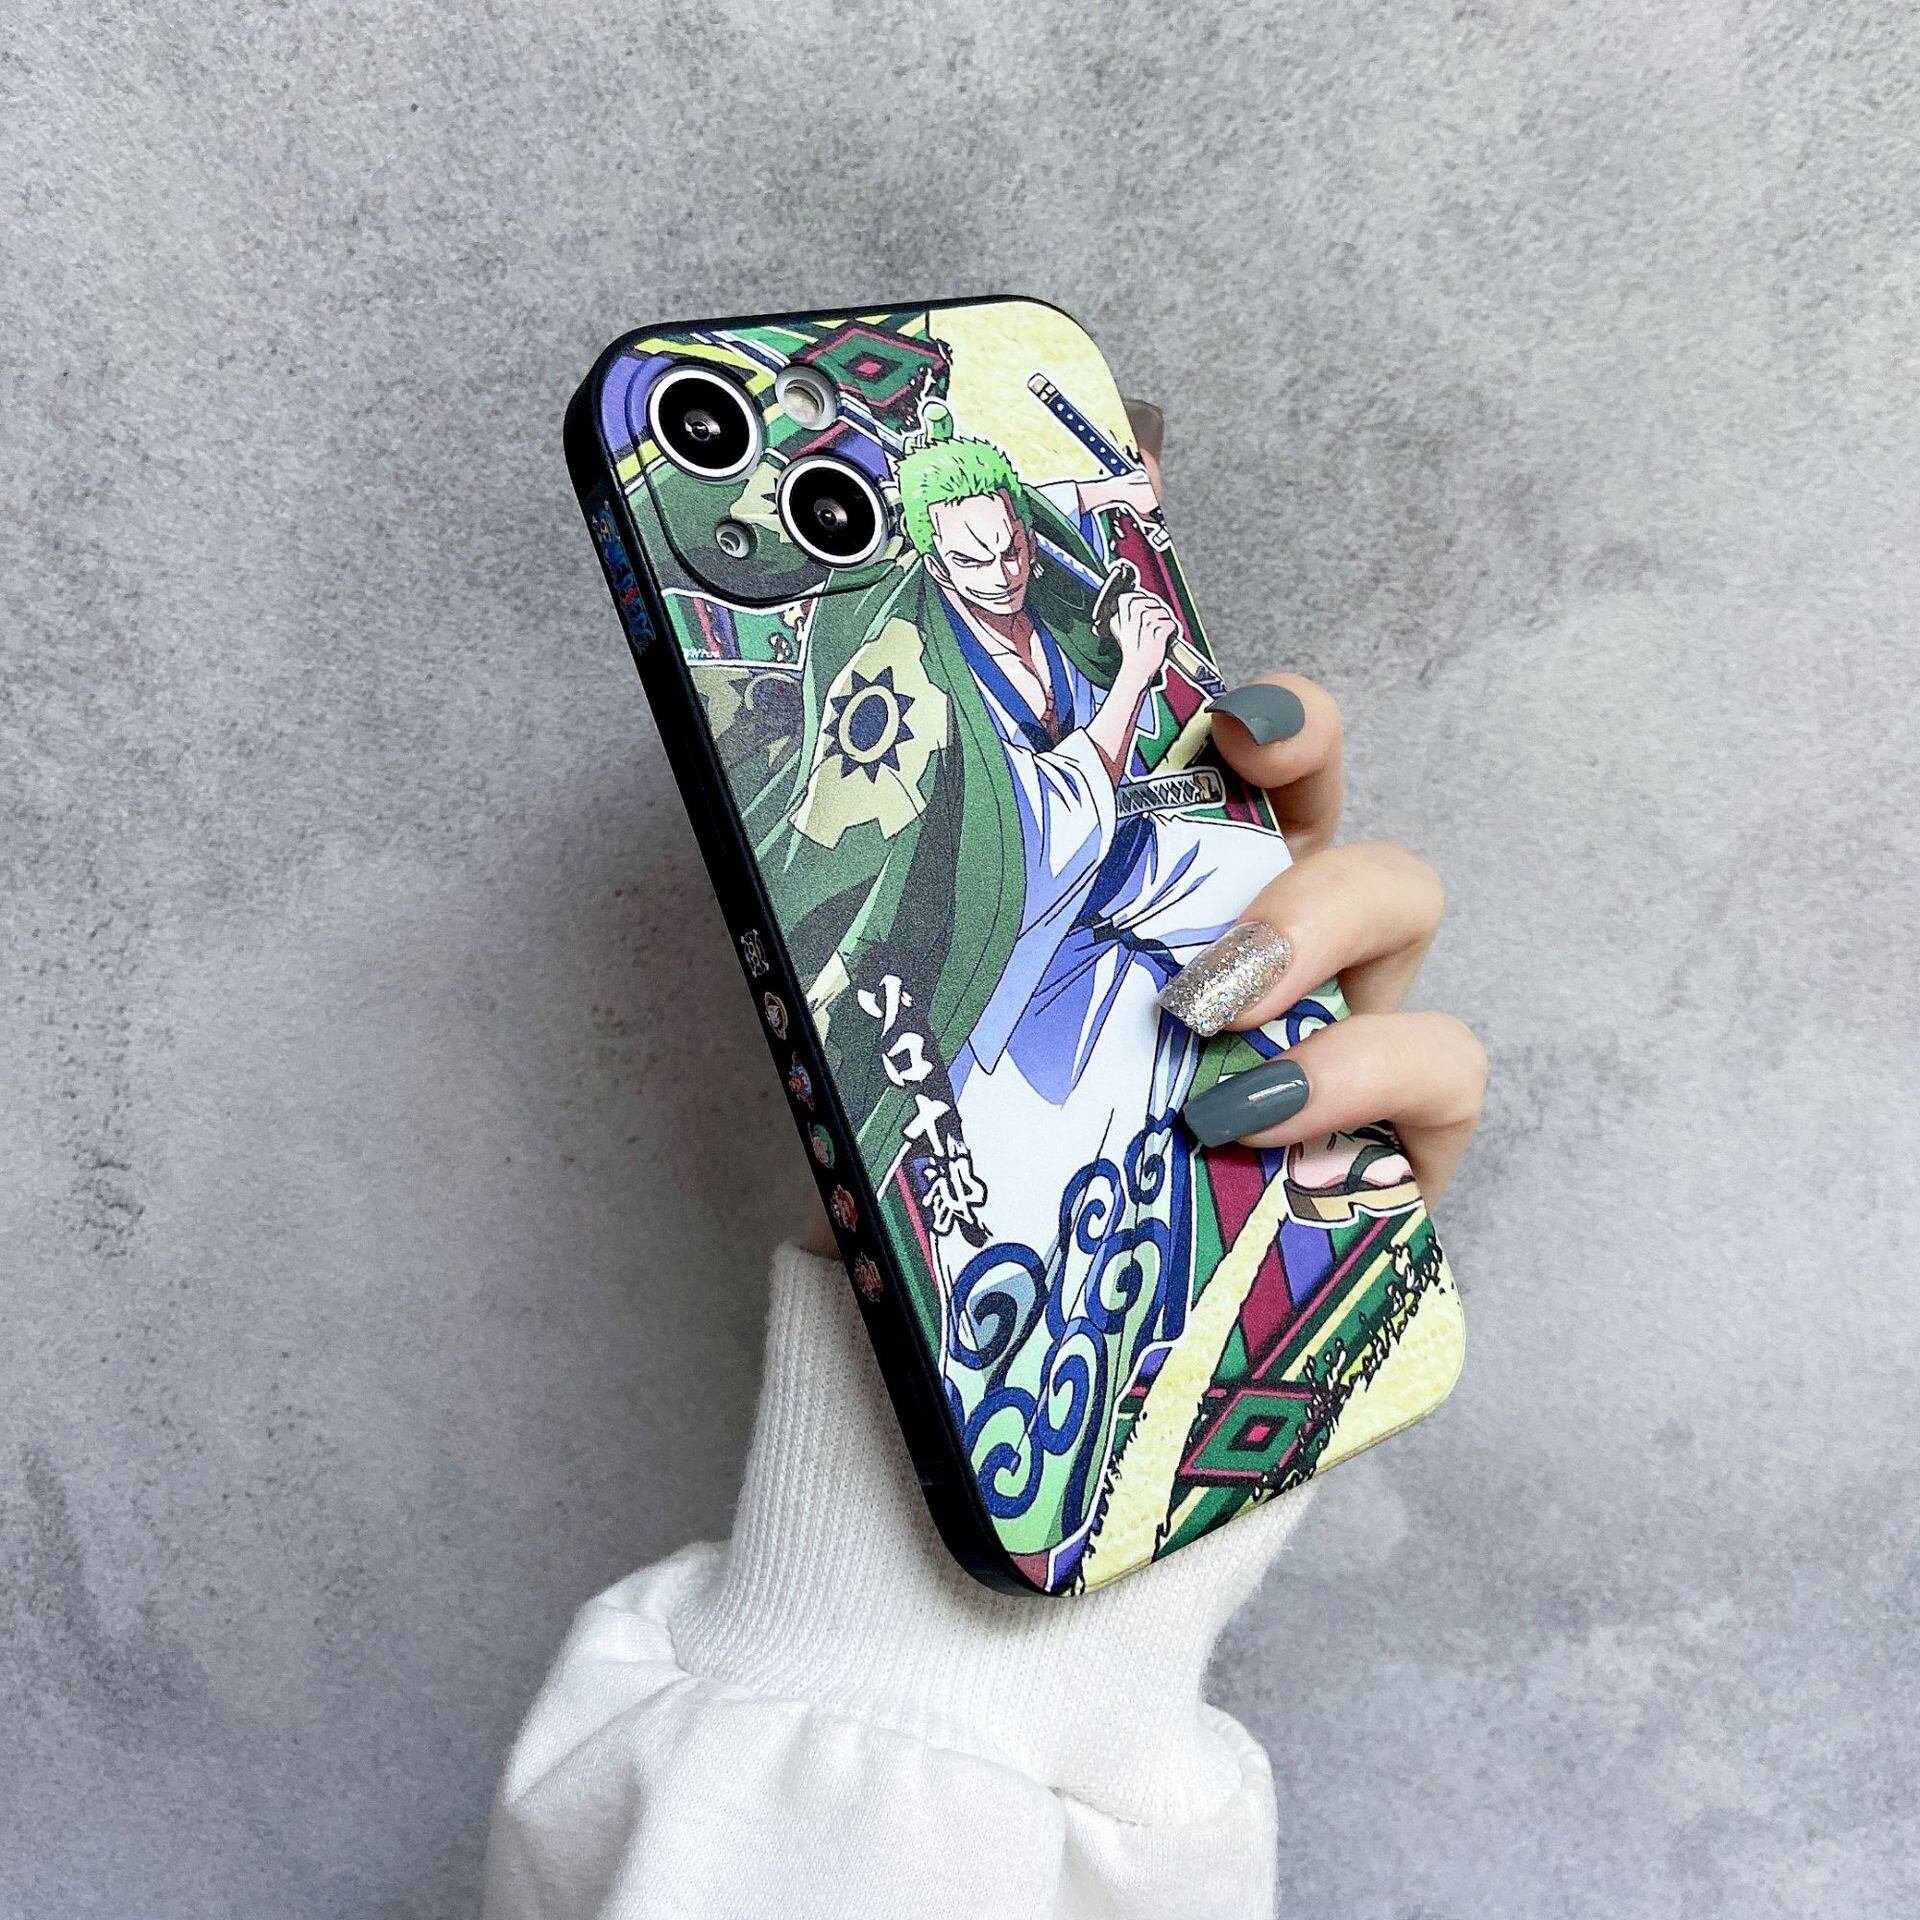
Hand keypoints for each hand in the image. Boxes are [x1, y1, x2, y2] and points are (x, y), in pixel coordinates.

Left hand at [809, 398, 1484, 1239]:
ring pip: (1402, 891)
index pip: (1174, 728)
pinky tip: (1262, 1133)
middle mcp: (1243, 937)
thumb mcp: (880, 1044)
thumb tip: (742, 758)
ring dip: (1306, 917)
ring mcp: (1331, 1033)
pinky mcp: (1393, 1154)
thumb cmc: (949, 1219)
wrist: (1013, 1409)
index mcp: (1125, 890)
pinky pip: (1442, 1064)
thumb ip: (849, 910)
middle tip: (1227, 733)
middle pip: (1316, 774)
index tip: (1151, 483)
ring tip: (1191, 1010)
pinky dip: (1362, 1076)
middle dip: (1291, 730)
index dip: (1177, 602)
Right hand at [1107, 588, 1175, 687]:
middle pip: (1148, 600)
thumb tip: (1138, 596)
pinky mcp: (1156, 635)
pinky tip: (1166, 638)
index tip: (1146, 607)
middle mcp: (1131, 620)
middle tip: (1158, 620)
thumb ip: (1125, 614)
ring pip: (1161, 611)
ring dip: (1166, 619)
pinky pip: (1170, 624)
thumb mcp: (1123, 631)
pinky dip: (1172, 630)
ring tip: (1161, 632)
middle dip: (1156, 607)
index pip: (1128, 597)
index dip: (1140, 598)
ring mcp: (1144, 627)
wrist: (1137, 672)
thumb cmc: (1133, 651)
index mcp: (1119, 619)